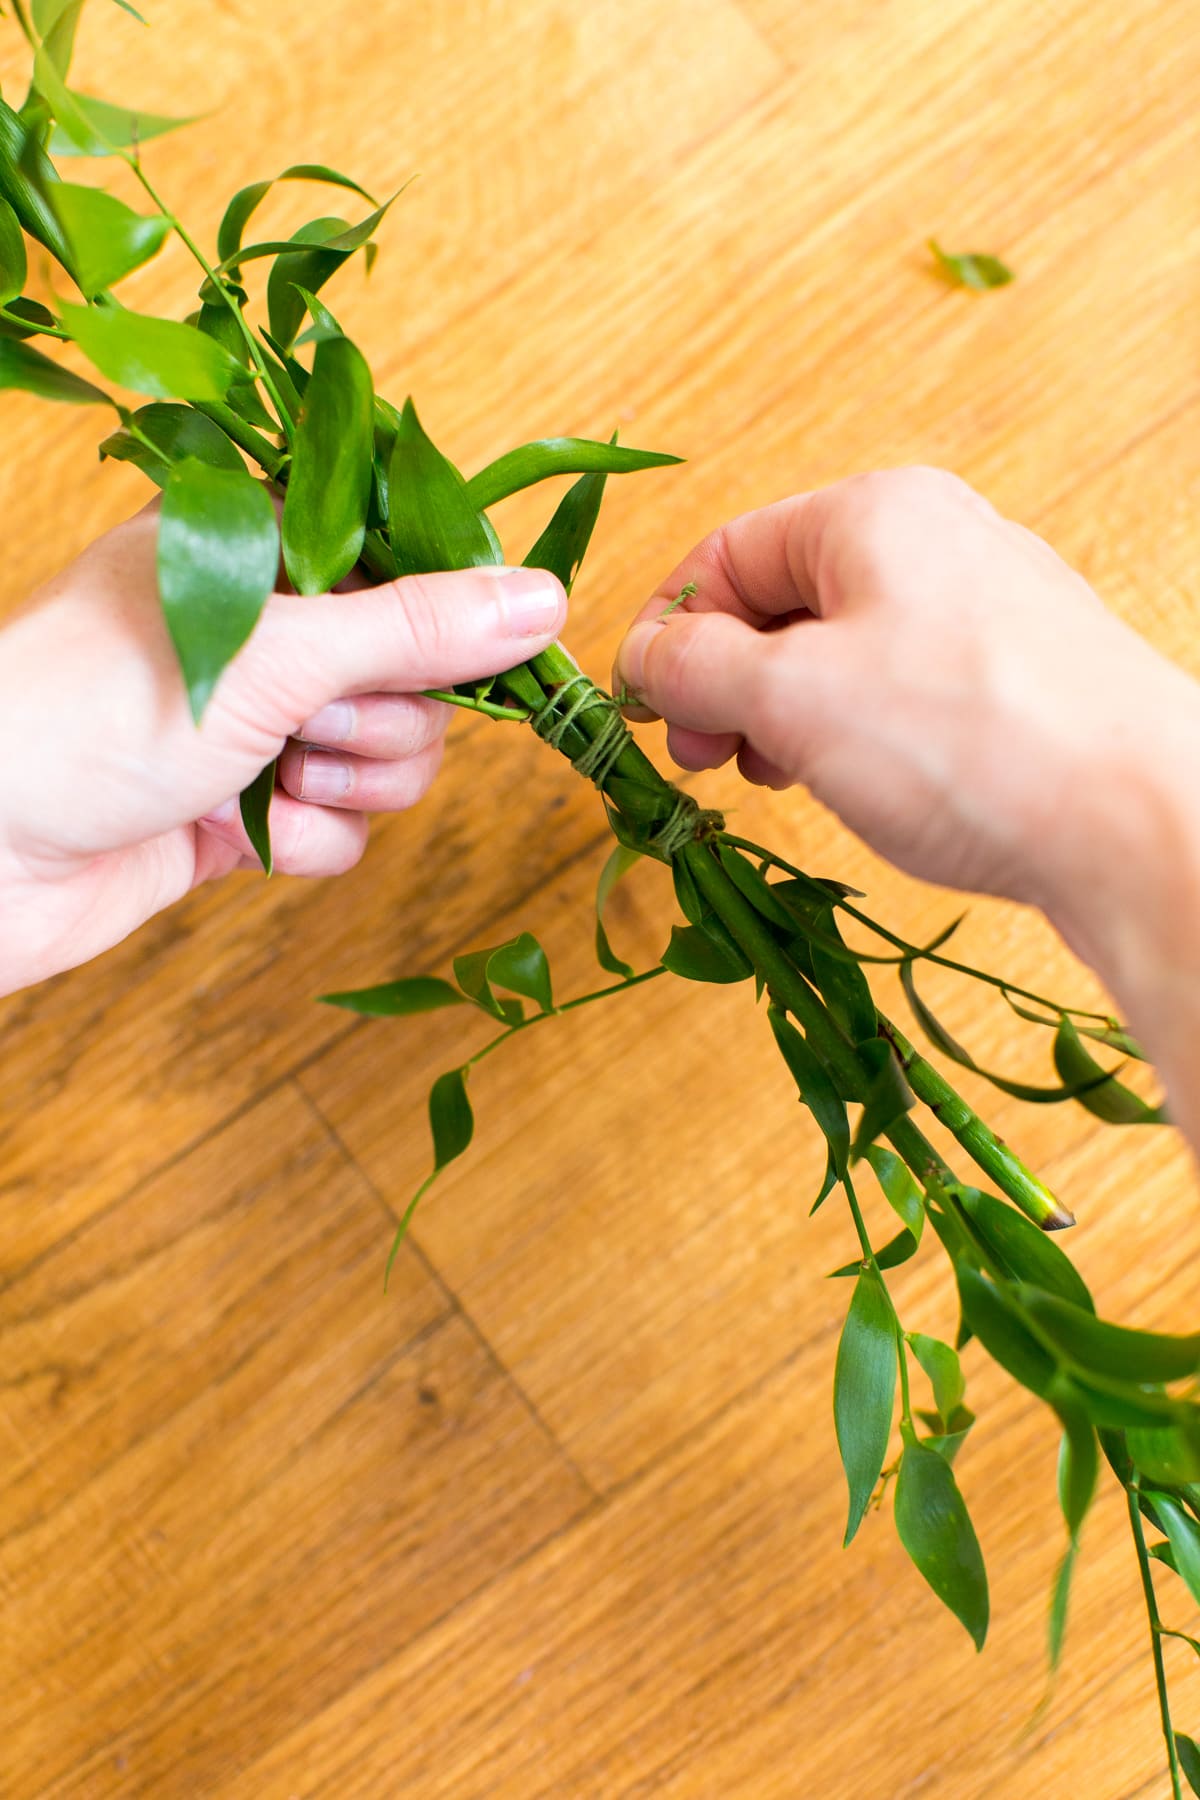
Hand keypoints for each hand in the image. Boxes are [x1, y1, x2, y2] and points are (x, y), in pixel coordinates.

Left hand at [0, 503, 564, 993]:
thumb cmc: (93, 713)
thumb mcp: (276, 651)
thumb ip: (416, 628)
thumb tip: (545, 596)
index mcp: (258, 552)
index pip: (404, 566)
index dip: (441, 619)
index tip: (454, 656)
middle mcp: (262, 632)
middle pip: (414, 675)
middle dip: (379, 719)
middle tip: (308, 726)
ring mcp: (253, 723)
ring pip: (389, 758)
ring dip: (350, 783)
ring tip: (272, 779)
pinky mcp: (244, 811)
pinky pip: (341, 828)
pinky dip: (309, 840)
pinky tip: (245, 838)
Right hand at [615, 467, 1199, 1150]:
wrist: (1141, 823)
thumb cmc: (966, 741)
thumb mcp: (791, 697)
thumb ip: (696, 667)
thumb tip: (643, 655)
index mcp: (875, 512)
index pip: (728, 551)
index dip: (667, 631)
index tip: (639, 711)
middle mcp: (938, 542)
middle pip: (786, 600)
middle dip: (725, 684)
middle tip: (701, 761)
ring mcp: (988, 612)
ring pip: (843, 653)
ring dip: (784, 717)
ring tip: (774, 780)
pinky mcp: (1021, 682)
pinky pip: (904, 693)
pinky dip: (853, 736)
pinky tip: (852, 787)